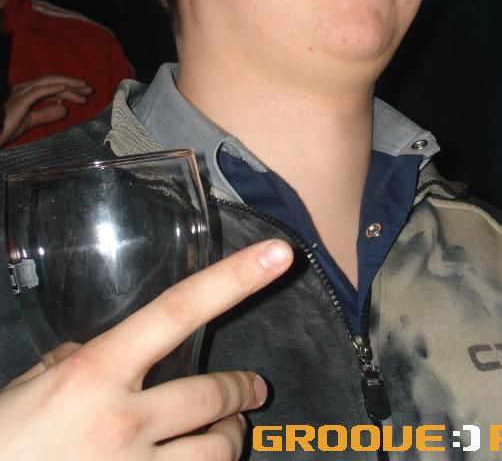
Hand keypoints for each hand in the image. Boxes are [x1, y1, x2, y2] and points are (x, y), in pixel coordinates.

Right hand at [0, 75, 92, 145]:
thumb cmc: (3, 127)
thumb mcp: (29, 121)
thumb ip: (45, 114)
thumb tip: (64, 109)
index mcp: (27, 93)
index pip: (52, 86)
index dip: (69, 89)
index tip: (84, 95)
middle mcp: (25, 89)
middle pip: (53, 82)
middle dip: (73, 84)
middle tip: (90, 90)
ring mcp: (22, 92)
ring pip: (49, 83)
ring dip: (68, 84)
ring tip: (84, 88)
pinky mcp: (20, 100)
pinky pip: (38, 91)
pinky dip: (53, 88)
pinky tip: (65, 88)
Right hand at [0, 238, 292, 459]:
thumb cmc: (3, 440)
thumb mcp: (30, 387)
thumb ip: (76, 363)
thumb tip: (98, 351)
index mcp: (94, 372)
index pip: (178, 310)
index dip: (233, 279)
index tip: (278, 255)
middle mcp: (122, 421)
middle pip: (213, 395)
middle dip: (241, 389)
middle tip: (252, 389)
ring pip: (217, 452)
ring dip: (232, 438)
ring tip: (231, 431)